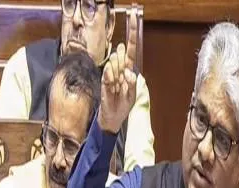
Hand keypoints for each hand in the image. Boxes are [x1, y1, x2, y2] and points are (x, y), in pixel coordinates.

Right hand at [98, 9, 137, 132]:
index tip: (133, 17)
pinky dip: (111, 80)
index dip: (132, 35)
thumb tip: (128, 71)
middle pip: (122, 55)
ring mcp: (112, 74)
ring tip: (117, 88)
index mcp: (129, 71)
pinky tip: (112, 87)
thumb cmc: (122, 106)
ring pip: (115, 64)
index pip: (132, 50)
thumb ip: (132, 83)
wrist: (111, 118)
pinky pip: (109, 75)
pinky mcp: (105, 81)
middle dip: (122, 65)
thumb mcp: (132, 96)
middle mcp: (120, 70)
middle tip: (121, 80)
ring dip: (117, 77)